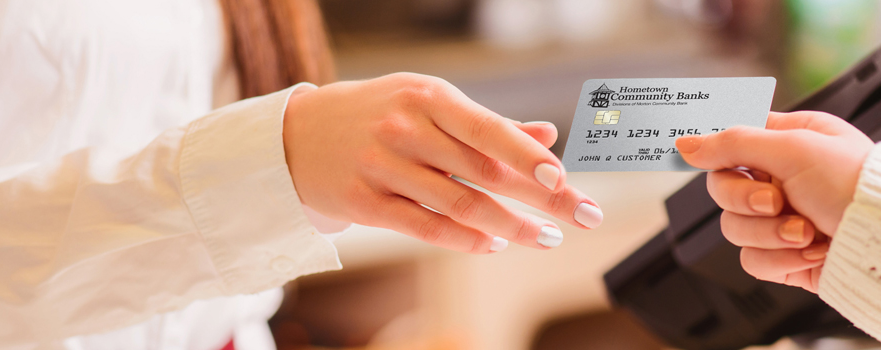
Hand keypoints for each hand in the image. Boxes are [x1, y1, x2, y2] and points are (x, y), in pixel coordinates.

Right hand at [282, 73, 603, 253]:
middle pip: (486, 172)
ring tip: (547, 237)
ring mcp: (383, 167)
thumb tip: (548, 138)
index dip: (527, 156)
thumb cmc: (379, 115)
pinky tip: (494, 244)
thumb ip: (489, 125)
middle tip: (583, 214)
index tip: (563, 178)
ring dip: (512, 226)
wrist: (297, 135)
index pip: (488, 130)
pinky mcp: (365, 202)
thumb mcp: (430, 103)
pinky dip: (465, 239)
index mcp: (428, 97)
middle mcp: (406, 129)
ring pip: (461, 205)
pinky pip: (426, 227)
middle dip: (543, 197)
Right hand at [675, 111, 872, 290]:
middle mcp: (783, 179)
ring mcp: (782, 220)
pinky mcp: (785, 258)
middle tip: (777, 200)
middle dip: (747, 199)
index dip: (717, 152)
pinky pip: (752, 260)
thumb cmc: (858, 186)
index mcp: (788, 141)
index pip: (731, 142)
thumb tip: (686, 142)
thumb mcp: (793, 147)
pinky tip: (811, 250)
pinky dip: (780, 259)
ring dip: (770, 233)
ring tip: (806, 231)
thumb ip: (732, 143)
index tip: (711, 159)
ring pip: (734, 228)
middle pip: (723, 189)